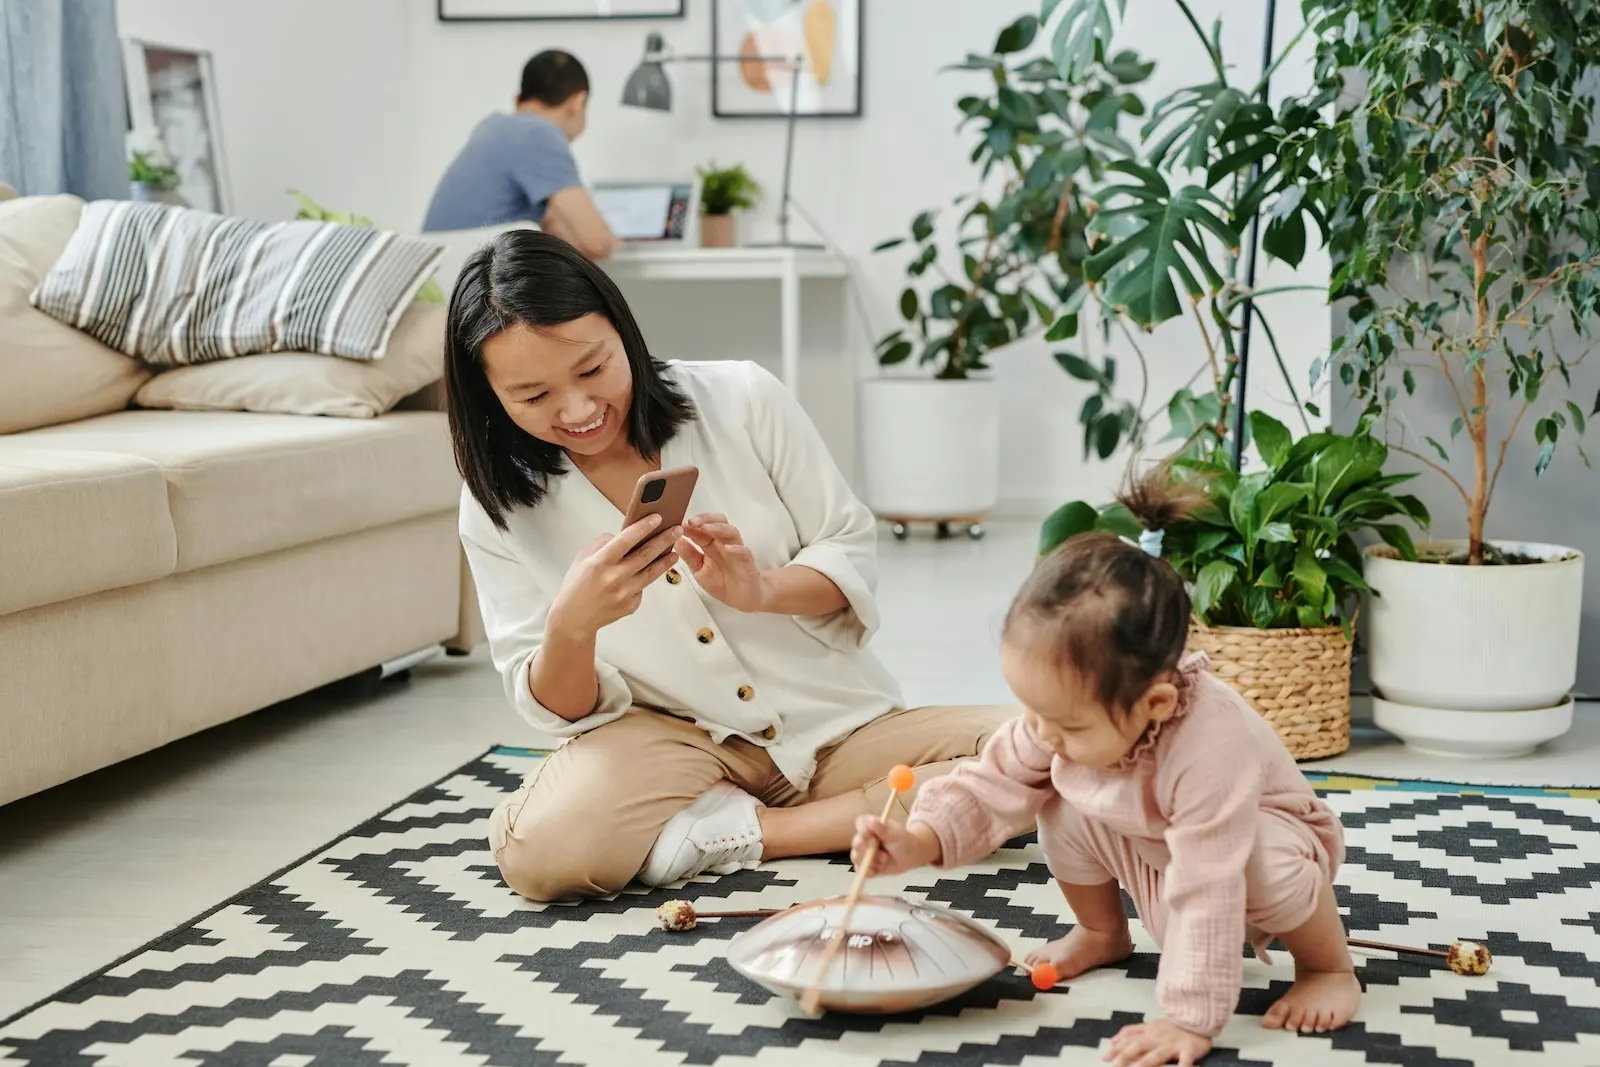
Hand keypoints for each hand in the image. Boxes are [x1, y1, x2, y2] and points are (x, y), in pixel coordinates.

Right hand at [548, 514, 681, 635]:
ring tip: (674, 552)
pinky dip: (645, 580)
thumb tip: (624, 536)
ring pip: (652, 573)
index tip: (657, 518)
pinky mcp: (631, 605)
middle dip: (664, 540)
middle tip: (677, 530)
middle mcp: (615, 577)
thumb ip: (603, 543)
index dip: (643, 527)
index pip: (626, 540)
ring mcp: (625, 593)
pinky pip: (642, 588)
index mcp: (600, 562)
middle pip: (645, 555)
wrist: (574, 618)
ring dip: (665, 561)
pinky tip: (646, 574)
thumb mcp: (583, 557)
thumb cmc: (577, 585)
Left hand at [676, 513, 767, 612]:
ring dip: (718, 528)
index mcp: (711, 544)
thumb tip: (676, 541)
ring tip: (705, 528)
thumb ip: (689, 556)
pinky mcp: (746, 561)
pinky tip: (727, 548)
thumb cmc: (721, 582)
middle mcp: (724, 543)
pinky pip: (743, 551)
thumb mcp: (699, 570)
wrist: (741, 598)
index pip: (701, 528)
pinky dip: (736, 548)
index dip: (690, 525)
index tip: (677, 524)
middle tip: (691, 522)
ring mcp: (736, 550)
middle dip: (705, 519)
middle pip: (717, 522)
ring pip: (730, 531)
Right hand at [850, 816, 941, 876]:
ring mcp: (864, 852)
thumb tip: (871, 821)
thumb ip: (883, 829)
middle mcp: (865, 838)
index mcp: (871, 825)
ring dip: (871, 862)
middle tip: (884, 854)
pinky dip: (870, 871)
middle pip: (856, 843)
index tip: (870, 836)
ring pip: (857, 858)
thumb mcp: (895, 834)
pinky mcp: (866, 865)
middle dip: (868, 851)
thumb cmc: (903, 841)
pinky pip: (861, 871)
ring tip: (886, 860)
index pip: (860, 823)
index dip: (863, 830)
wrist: (910, 856)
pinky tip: (880, 868)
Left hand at [1103, 1019, 1211, 1066]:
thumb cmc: (1172, 1027)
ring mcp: (1173, 1044)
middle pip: (1138, 1046)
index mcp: (1149, 1032)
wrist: (1198, 1020)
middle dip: (1125, 1056)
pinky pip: (1186, 1060)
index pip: (1129, 1038)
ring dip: (1146, 1062)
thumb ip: (1132, 1032)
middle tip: (1115, 1065)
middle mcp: (1158, 1038)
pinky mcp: (1189, 1050)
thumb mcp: (1150, 1026)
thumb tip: (1112, 1041)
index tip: (1105, 1058)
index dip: (1116, 1048)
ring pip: (1157, 1054)